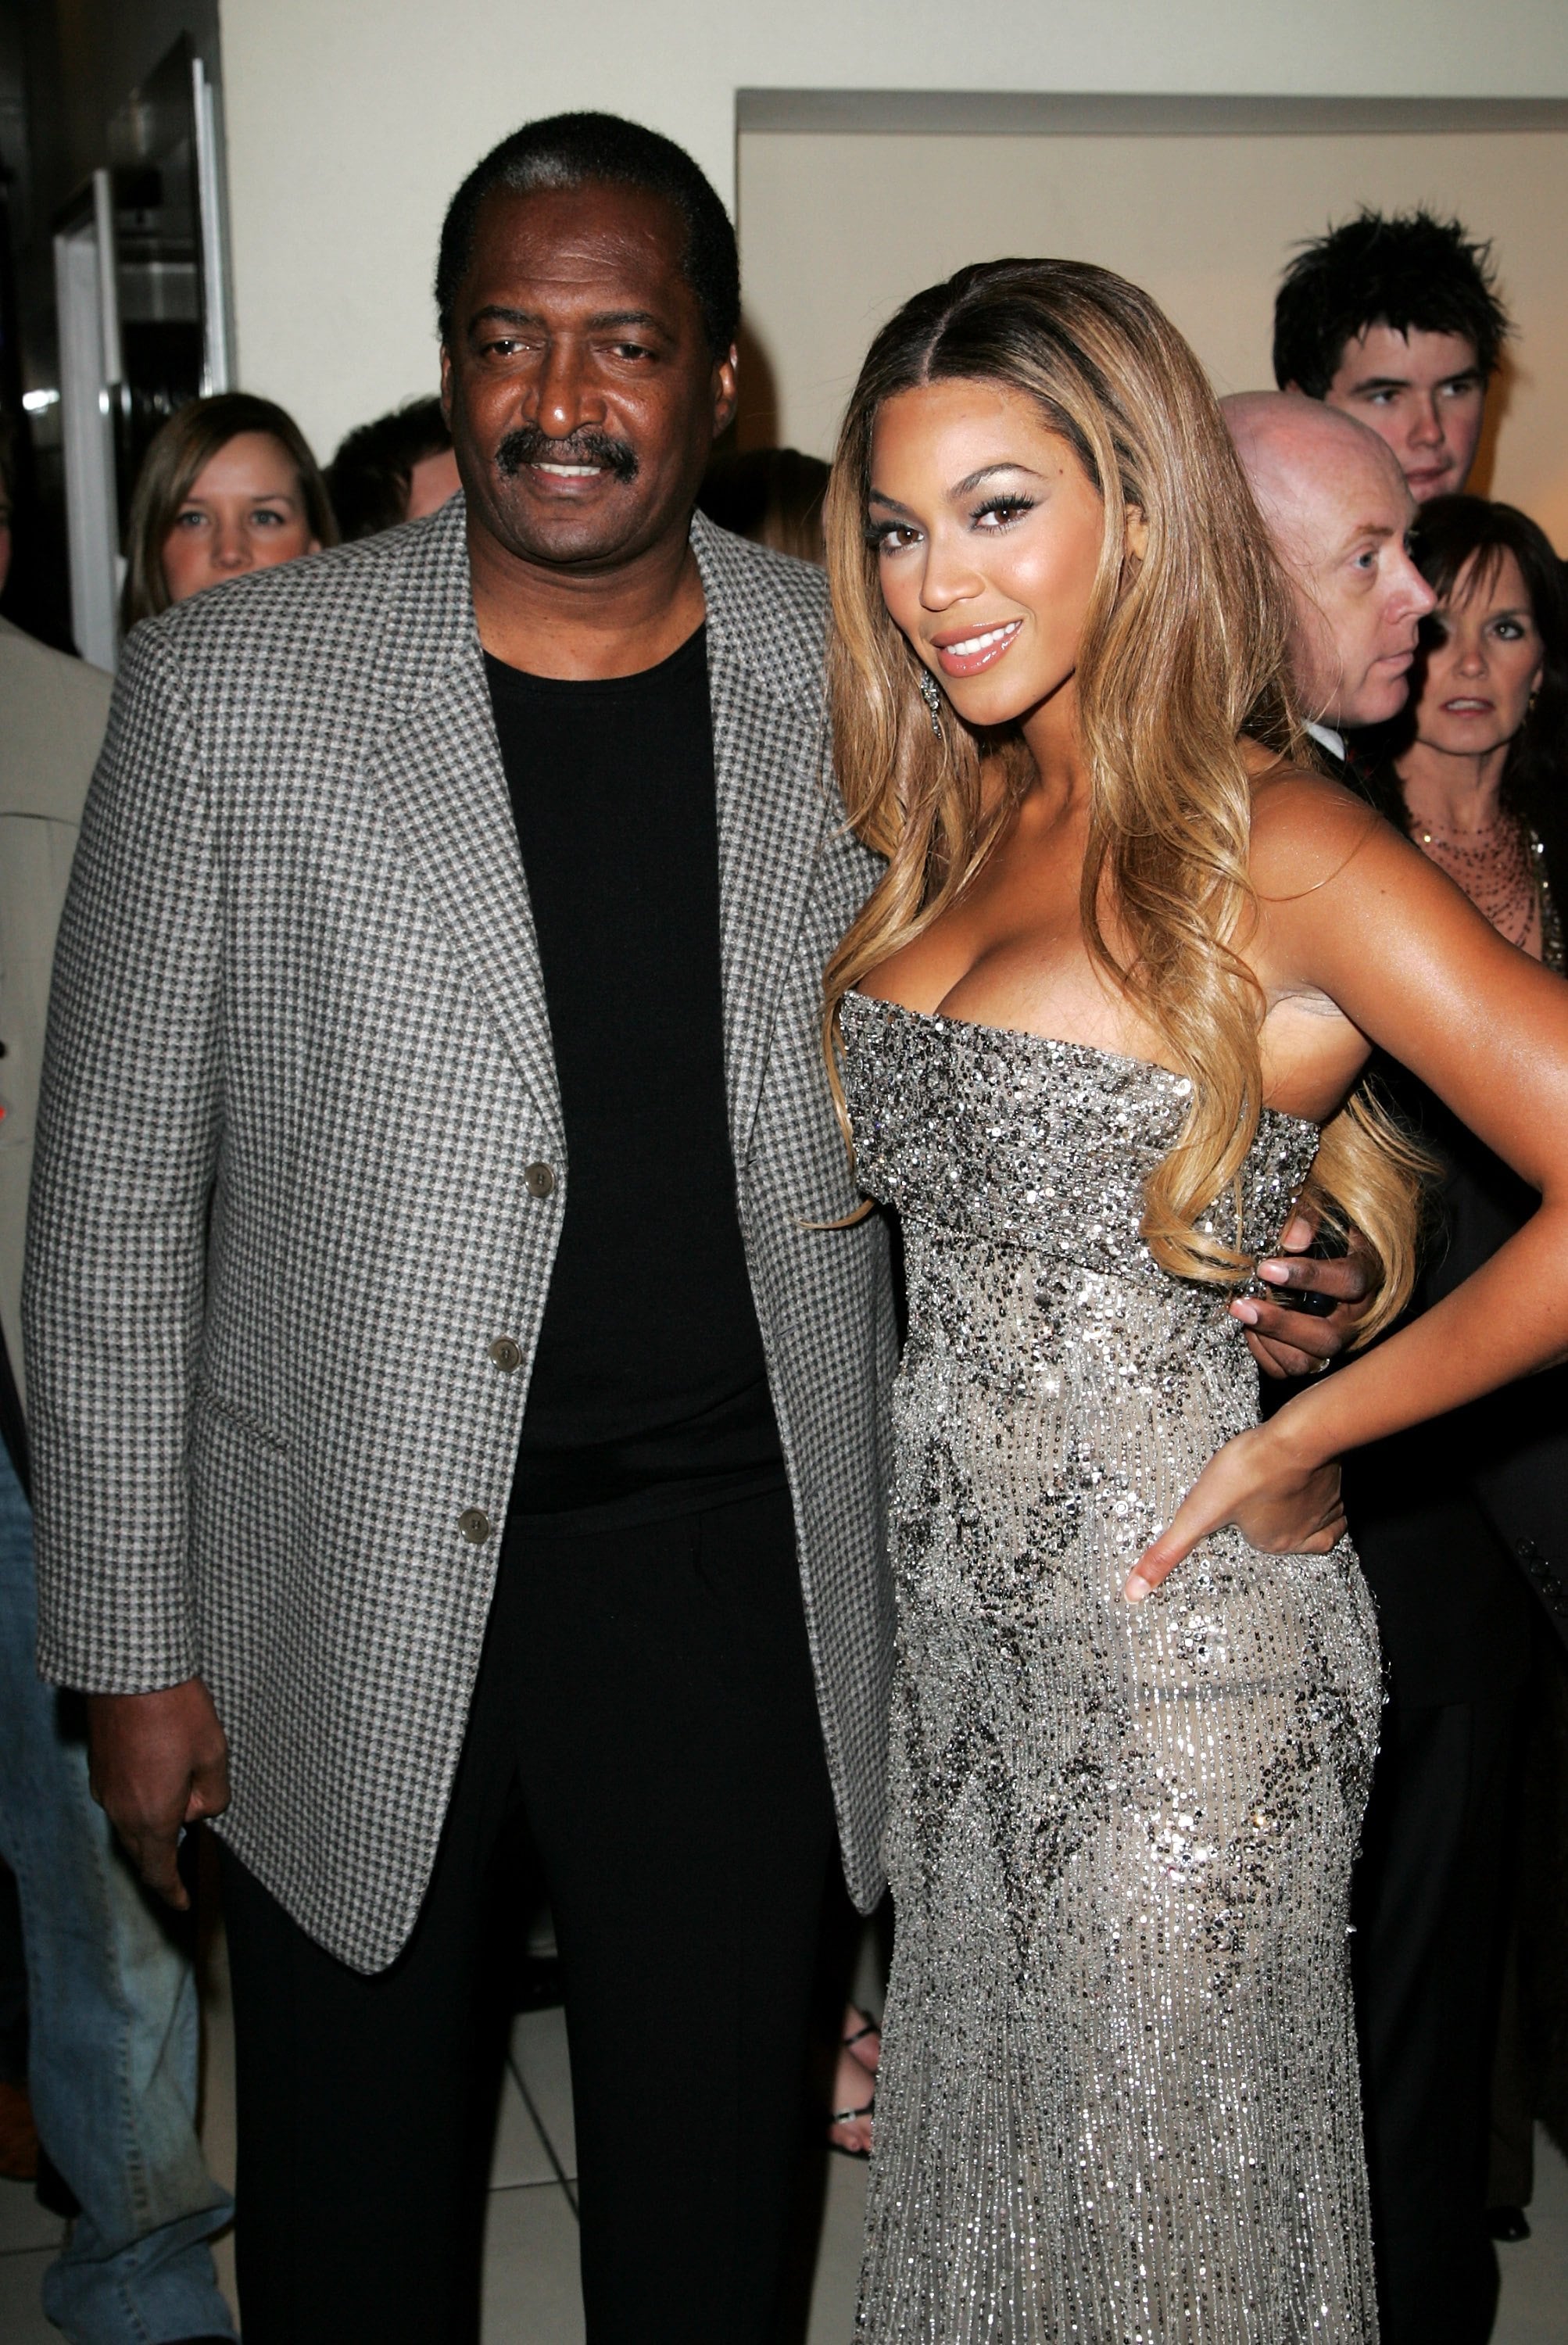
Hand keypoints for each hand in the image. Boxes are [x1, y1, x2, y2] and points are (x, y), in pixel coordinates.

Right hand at [86, 1677, 230, 1909]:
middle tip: (187, 1856)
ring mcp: (105, 1788)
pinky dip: (141, 1801)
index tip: (183, 1903)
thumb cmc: (176, 1711)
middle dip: (166, 1855)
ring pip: (131, 1822)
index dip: (171, 1890)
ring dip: (155, 1821)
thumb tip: (204, 1810)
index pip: (158, 1871)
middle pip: (143, 1849)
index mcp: (152, 1816)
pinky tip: (160, 1776)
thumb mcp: (214, 1754)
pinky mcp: (100, 1767)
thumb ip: (214, 1793)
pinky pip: (122, 1799)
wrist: (130, 1671)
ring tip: (184, 1796)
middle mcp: (121, 1810)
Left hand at [1124, 1420, 1344, 1601]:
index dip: (1243, 1523)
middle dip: (1275, 1521)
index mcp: (1270, 1545)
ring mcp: (1323, 1512)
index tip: (1237, 1510)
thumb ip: (1166, 1553)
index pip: (1256, 1541)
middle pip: (1286, 1534)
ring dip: (1301, 1510)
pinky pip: (1335, 1503)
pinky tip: (1310, 1481)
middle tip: (1260, 1499)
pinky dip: (1324, 1497)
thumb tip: (1135, 1592)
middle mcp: (1301, 1536)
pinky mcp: (1338, 1486)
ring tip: (1283, 1491)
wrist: (1296, 1438)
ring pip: (1315, 1522)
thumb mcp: (1195, 1513)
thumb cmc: (1247, 1471)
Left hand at [1230, 1213, 1373, 1378]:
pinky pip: (1290, 1370)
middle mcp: (1358, 1316)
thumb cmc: (1323, 1225)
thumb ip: (1307, 1217)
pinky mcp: (1315, 1356)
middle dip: (1280, 1323)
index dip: (1308, 1277)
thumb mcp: (1322, 1207)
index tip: (1266, 1267)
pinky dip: (1265, 1355)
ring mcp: (1338, 1341)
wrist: (1326, 1249)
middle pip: (1328, 1338)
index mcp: (1368, 1274)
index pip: (1349, 1282)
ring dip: (1269, 1341)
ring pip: (1309, 1361)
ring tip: (1241, 1311)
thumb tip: (1291, 1241)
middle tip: (1241, 1303)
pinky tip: (1250, 1328)